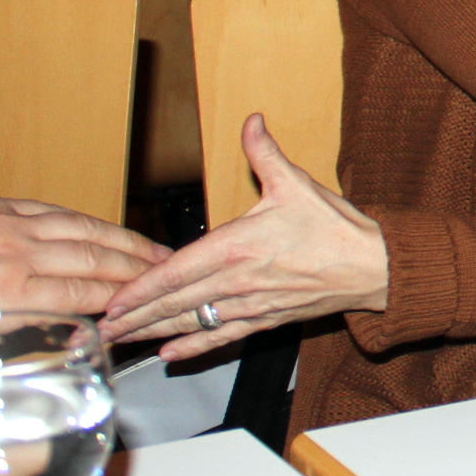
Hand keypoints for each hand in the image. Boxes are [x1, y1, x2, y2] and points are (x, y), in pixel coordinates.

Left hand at [99, 115, 388, 362]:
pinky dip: (194, 347)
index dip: (141, 288)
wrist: (373, 268)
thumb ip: (265, 153)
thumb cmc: (336, 228)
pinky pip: (222, 337)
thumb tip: (251, 121)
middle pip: (176, 303)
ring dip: (154, 332)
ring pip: (193, 322)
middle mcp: (239, 280)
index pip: (178, 271)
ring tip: (122, 341)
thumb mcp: (296, 183)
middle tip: (101, 327)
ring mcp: (251, 304)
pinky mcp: (266, 319)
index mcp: (239, 246)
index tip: (113, 298)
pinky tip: (170, 354)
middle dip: (135, 316)